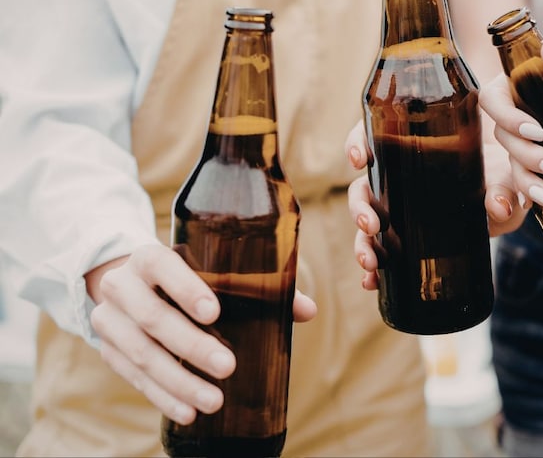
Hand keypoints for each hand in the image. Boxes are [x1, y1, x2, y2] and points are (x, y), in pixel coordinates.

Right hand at [86, 246, 316, 423]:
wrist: (129, 284)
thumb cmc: (186, 276)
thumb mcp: (211, 270)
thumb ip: (259, 286)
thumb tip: (307, 310)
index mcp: (150, 257)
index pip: (163, 266)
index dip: (187, 289)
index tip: (215, 313)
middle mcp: (122, 285)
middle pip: (153, 317)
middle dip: (191, 346)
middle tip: (228, 366)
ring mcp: (109, 320)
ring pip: (141, 353)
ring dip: (178, 381)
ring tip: (213, 400)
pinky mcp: (107, 350)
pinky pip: (133, 378)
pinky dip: (163, 397)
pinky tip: (188, 412)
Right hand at [344, 120, 528, 290]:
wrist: (519, 195)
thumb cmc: (508, 172)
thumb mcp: (508, 176)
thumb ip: (504, 187)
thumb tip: (496, 206)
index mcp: (418, 145)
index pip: (375, 135)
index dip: (358, 143)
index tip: (360, 160)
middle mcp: (402, 175)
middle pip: (364, 185)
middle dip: (360, 207)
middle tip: (371, 225)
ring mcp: (402, 206)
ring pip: (367, 220)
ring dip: (361, 242)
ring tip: (370, 262)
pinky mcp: (409, 235)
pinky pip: (382, 248)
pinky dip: (373, 267)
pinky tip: (372, 281)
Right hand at [478, 42, 542, 203]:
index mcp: (531, 85)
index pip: (495, 97)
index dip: (505, 115)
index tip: (535, 131)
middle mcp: (527, 111)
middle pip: (502, 133)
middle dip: (525, 154)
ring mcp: (534, 140)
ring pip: (512, 159)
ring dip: (526, 177)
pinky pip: (526, 177)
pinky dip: (529, 190)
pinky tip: (538, 201)